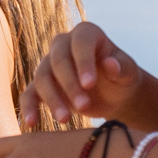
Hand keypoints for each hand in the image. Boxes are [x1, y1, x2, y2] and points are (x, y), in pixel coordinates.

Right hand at [20, 22, 157, 132]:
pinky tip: (31, 123)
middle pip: (58, 60)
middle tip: (84, 106)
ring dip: (52, 99)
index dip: (83, 62)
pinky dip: (28, 108)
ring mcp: (48, 64)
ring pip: (42, 78)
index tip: (90, 84)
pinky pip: (29, 94)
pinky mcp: (40, 86)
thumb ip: (122, 67)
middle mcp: (63, 44)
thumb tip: (111, 64)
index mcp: (86, 34)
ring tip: (66, 120)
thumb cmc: (121, 77)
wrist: (113, 93)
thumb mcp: (128, 72)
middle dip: (69, 84)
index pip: (80, 43)